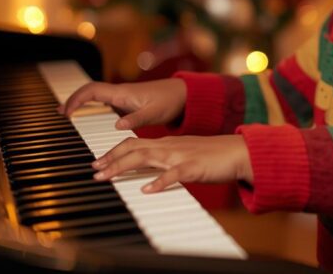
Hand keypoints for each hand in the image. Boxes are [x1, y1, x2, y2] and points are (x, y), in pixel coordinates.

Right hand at [57, 78, 186, 129]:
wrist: (184, 95)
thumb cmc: (170, 102)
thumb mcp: (155, 113)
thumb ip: (137, 120)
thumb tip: (118, 126)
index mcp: (122, 93)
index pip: (92, 91)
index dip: (76, 100)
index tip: (65, 113)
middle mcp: (120, 93)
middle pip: (89, 92)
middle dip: (72, 100)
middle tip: (59, 114)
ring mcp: (123, 97)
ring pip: (95, 96)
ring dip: (80, 103)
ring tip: (66, 115)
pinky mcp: (127, 103)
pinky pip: (104, 102)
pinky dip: (92, 107)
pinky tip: (89, 117)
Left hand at [91, 135, 252, 192]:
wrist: (239, 152)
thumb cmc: (213, 157)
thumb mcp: (184, 157)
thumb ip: (167, 162)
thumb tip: (150, 174)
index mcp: (167, 144)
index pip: (134, 143)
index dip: (113, 151)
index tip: (98, 161)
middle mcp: (170, 146)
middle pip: (133, 148)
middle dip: (110, 159)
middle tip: (94, 170)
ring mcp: (181, 155)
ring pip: (146, 157)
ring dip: (122, 167)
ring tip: (106, 176)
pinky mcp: (194, 167)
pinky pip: (174, 174)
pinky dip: (158, 181)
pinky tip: (147, 189)